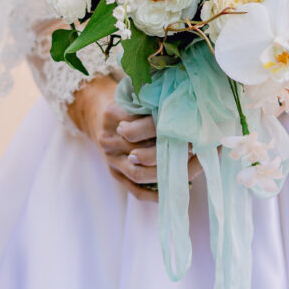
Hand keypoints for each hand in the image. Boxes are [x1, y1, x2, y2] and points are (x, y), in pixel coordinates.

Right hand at [66, 75, 201, 202]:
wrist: (93, 112)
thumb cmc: (123, 101)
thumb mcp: (134, 95)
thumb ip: (152, 103)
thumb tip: (187, 117)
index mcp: (114, 115)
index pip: (144, 125)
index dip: (168, 129)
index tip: (190, 130)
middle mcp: (109, 140)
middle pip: (143, 152)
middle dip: (171, 153)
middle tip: (196, 150)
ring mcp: (110, 159)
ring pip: (140, 173)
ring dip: (166, 174)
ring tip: (189, 168)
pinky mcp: (114, 173)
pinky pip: (135, 190)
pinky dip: (156, 193)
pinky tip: (174, 188)